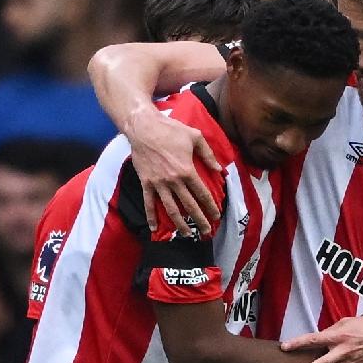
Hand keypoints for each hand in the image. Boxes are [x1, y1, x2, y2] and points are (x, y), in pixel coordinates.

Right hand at [124, 103, 220, 234]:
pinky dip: (151, 216)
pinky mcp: (146, 183)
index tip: (216, 216)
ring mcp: (159, 184)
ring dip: (180, 224)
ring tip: (187, 235)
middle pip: (189, 206)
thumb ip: (208, 154)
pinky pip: (148, 203)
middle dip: (199, 220)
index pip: (202, 194)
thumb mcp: (195, 136)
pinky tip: (154, 228)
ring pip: (171, 209)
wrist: (143, 127)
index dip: (211, 207)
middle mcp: (174, 181)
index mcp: (187, 171)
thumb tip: (219, 170)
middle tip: (207, 231)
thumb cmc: (170, 129)